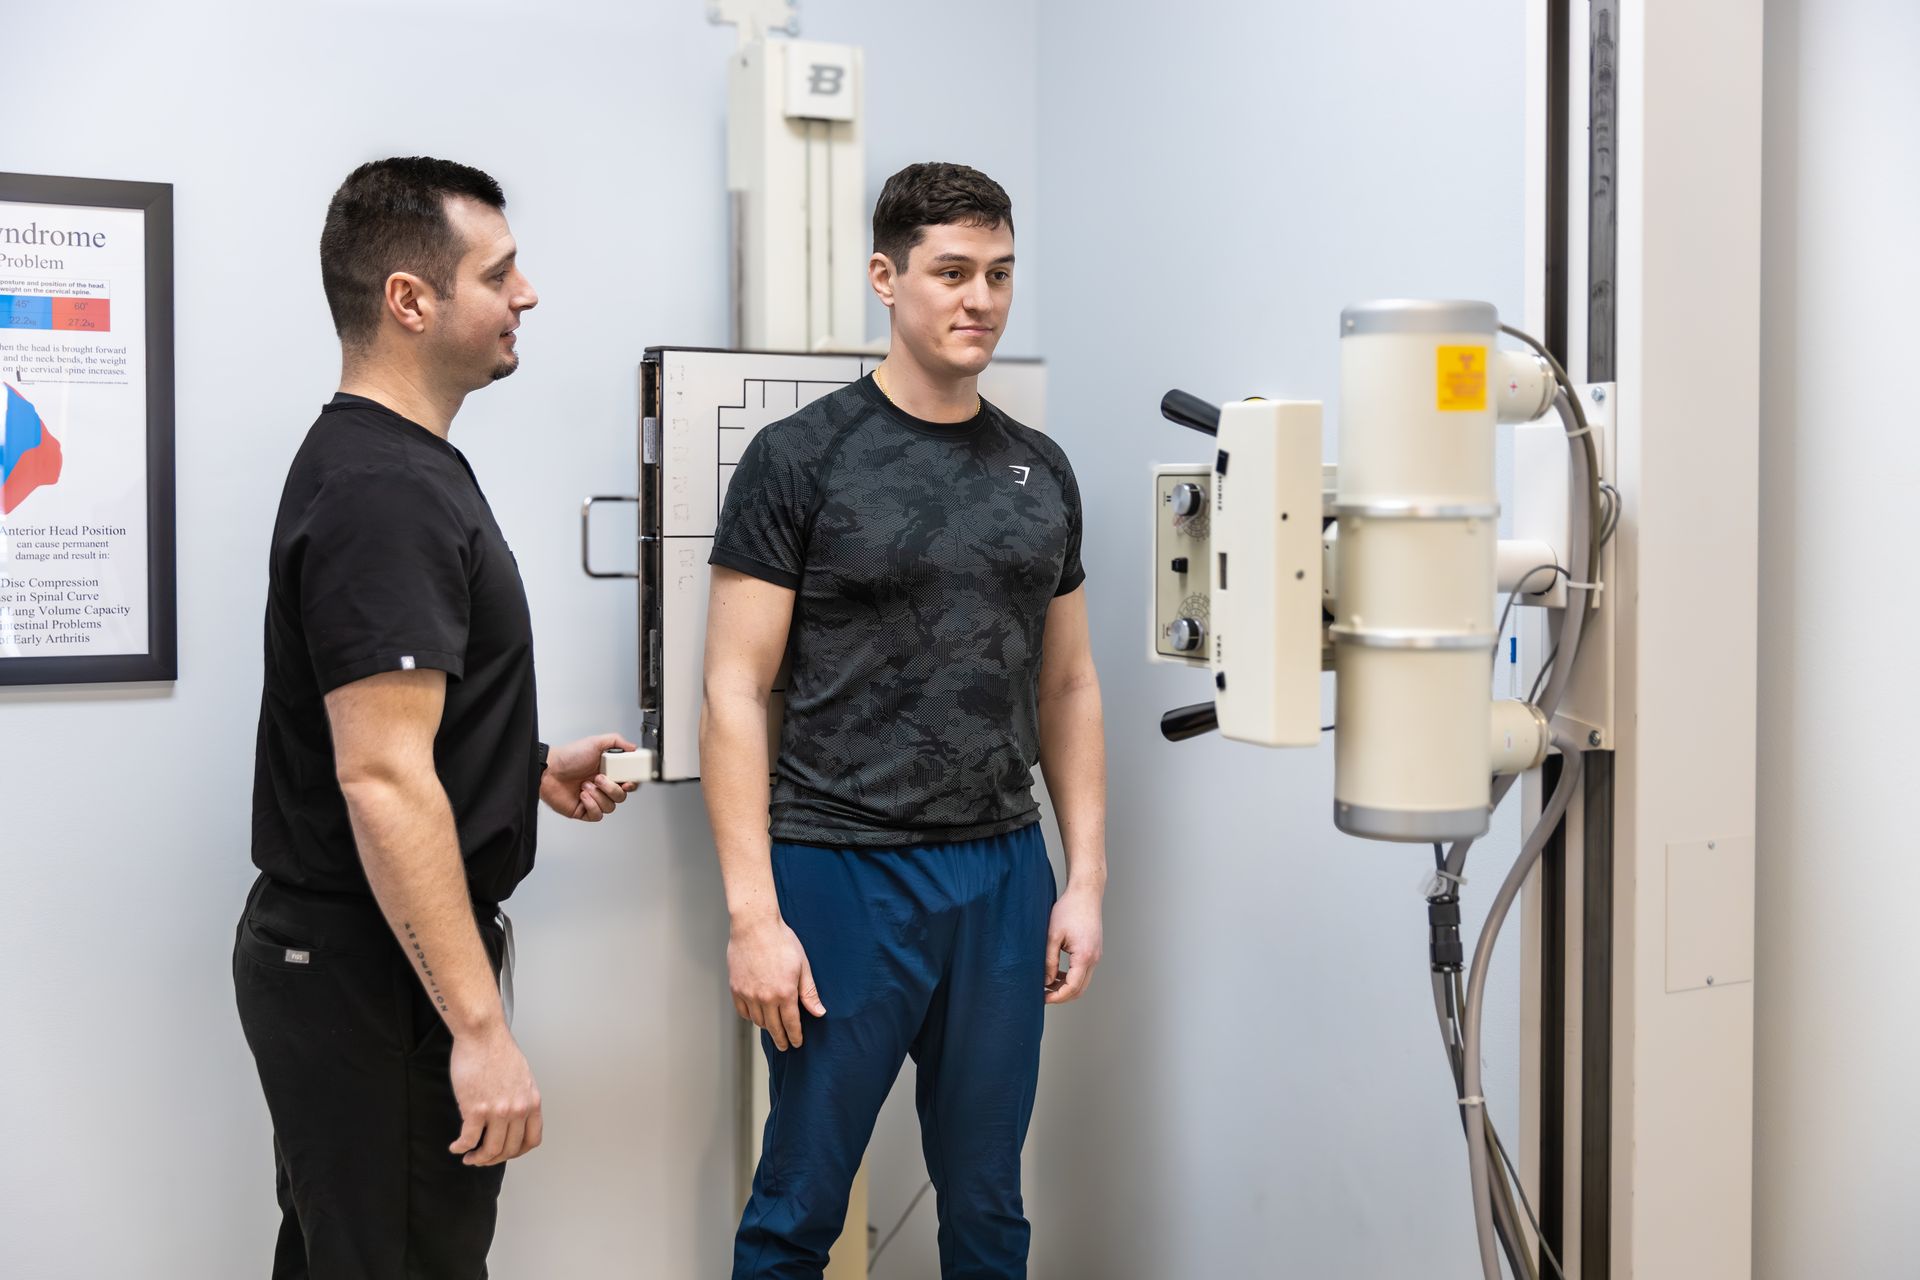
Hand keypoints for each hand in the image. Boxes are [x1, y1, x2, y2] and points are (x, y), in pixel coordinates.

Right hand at [448, 1023, 542, 1166]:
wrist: (482, 1035)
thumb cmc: (498, 1051)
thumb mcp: (522, 1078)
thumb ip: (520, 1099)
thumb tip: (513, 1118)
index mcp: (532, 1102)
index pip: (531, 1140)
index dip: (517, 1152)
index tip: (505, 1152)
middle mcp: (518, 1110)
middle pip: (509, 1149)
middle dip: (494, 1159)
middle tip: (481, 1158)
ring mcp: (498, 1111)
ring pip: (490, 1150)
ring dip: (477, 1158)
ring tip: (469, 1156)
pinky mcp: (476, 1109)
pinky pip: (468, 1140)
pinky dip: (461, 1147)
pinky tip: (456, 1146)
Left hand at [541, 733, 638, 821]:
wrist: (548, 771)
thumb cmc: (568, 757)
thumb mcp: (595, 742)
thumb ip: (617, 741)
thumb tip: (633, 748)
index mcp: (608, 772)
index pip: (628, 782)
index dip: (631, 784)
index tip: (627, 782)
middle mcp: (602, 787)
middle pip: (621, 796)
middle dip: (612, 788)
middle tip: (599, 778)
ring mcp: (593, 799)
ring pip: (611, 807)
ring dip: (598, 795)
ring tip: (585, 785)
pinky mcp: (584, 811)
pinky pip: (597, 815)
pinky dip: (592, 805)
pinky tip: (583, 795)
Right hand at [728, 912, 825, 1050]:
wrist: (755, 926)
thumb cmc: (782, 941)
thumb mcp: (802, 965)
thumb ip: (809, 992)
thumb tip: (819, 1013)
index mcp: (785, 993)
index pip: (791, 1024)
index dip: (795, 1036)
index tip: (797, 1044)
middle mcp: (765, 998)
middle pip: (774, 1028)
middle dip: (781, 1039)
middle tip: (785, 1046)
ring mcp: (748, 994)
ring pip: (758, 1021)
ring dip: (767, 1027)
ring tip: (773, 1028)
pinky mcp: (736, 988)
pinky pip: (743, 1011)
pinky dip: (750, 1016)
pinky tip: (757, 1015)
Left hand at [1044, 884, 1103, 1004]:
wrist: (1085, 894)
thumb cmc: (1069, 910)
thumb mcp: (1052, 935)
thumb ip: (1049, 961)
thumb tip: (1046, 981)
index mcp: (1084, 956)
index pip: (1072, 988)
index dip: (1056, 997)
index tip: (1042, 998)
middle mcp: (1094, 959)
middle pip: (1079, 989)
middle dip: (1061, 996)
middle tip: (1043, 994)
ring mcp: (1096, 955)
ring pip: (1082, 982)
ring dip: (1066, 987)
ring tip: (1047, 983)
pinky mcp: (1094, 951)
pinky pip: (1084, 971)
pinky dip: (1072, 977)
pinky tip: (1057, 973)